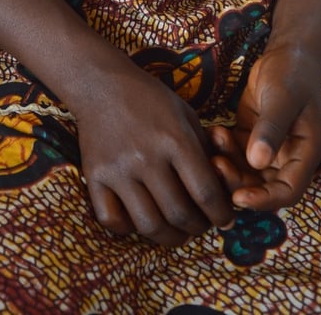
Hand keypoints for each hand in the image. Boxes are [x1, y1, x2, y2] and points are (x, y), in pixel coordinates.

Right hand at [74, 64, 233, 246]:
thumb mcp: (185, 114)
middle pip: (179, 213)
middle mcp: (146, 157)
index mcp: (174, 139)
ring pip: (148, 224)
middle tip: (201, 227)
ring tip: (176, 233)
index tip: (225, 219)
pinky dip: (129, 228)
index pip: (205, 192)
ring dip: (168, 237)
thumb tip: (221, 189)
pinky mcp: (94, 176)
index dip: (221, 213)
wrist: (101, 84)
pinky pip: (111, 220)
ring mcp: (118, 169)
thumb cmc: (150, 98)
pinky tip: (140, 220)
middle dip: (197, 228)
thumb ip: (202, 150)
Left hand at [209, 45, 320, 211]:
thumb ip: (271, 129)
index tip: (238, 197)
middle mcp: (287, 158)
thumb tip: (257, 162)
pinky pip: (234, 156)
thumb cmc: (291, 75)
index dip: (264, 200)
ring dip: (227, 165)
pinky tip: (214, 130)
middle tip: (216, 164)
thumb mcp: (282, 99)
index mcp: (305, 154)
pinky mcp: (250, 139)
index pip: (288, 192)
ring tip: (215, 138)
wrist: (286, 54)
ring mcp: (268, 150)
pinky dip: (222, 149)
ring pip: (245, 174)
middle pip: (262, 188)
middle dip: (237, 182)